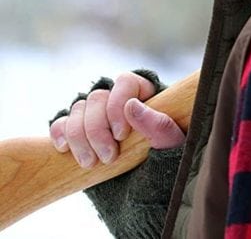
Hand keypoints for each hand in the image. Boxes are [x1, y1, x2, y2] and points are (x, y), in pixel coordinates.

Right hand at [49, 72, 185, 168]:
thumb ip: (158, 125)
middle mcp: (118, 99)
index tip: (122, 135)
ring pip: (77, 110)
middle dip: (97, 130)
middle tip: (108, 158)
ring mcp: (97, 115)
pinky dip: (60, 134)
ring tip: (90, 163)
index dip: (117, 105)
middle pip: (97, 98)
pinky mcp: (80, 132)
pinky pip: (61, 124)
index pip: (125, 82)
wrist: (151, 186)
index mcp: (145, 94)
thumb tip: (132, 105)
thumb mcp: (172, 145)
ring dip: (79, 137)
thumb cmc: (169, 159)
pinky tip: (64, 149)